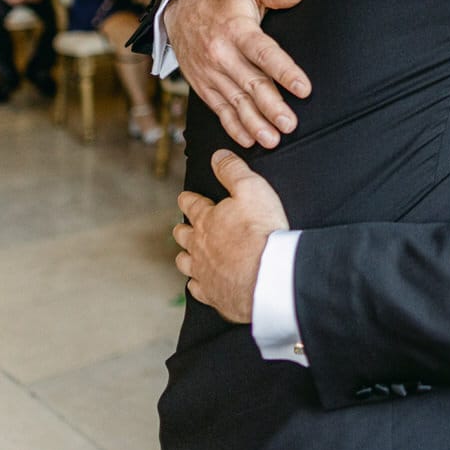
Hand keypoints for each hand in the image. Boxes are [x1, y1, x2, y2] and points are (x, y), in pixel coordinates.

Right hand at [163, 0, 311, 148]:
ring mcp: (210, 73)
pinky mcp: (202, 86)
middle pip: (251, 83)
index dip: (284, 70)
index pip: (264, 53)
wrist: (179, 11)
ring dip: (254, 123)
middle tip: (290, 124)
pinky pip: (219, 109)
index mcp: (238, 30)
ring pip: (236, 102)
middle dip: (271, 106)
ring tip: (273, 139)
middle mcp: (222, 54)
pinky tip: (249, 140)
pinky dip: (233, 127)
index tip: (303, 87)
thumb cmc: (223, 2)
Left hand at [173, 150, 290, 323]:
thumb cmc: (260, 230)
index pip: (191, 205)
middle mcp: (199, 246)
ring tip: (188, 254)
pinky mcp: (213, 294)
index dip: (188, 199)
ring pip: (185, 263)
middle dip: (182, 228)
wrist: (267, 275)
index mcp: (207, 219)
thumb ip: (232, 170)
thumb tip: (218, 155)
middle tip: (183, 226)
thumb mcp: (251, 188)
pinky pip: (197, 289)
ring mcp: (204, 272)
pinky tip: (200, 284)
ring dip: (185, 256)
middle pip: (183, 235)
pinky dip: (197, 284)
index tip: (184, 198)